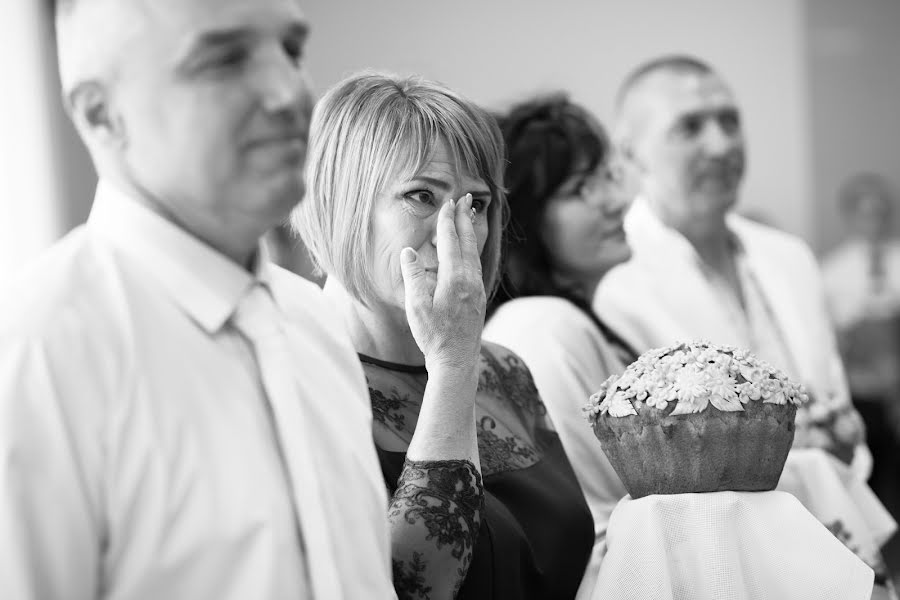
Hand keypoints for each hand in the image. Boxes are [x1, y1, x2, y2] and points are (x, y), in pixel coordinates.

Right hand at [400, 193, 485, 371]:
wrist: (457, 361)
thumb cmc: (434, 337)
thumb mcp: (416, 308)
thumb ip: (413, 277)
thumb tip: (408, 251)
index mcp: (454, 280)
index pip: (450, 242)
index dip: (448, 221)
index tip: (447, 203)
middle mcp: (470, 281)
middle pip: (467, 242)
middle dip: (464, 218)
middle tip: (465, 198)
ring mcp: (477, 289)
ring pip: (474, 253)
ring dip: (470, 232)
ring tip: (468, 216)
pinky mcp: (479, 297)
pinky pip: (476, 264)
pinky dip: (472, 249)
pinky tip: (469, 249)